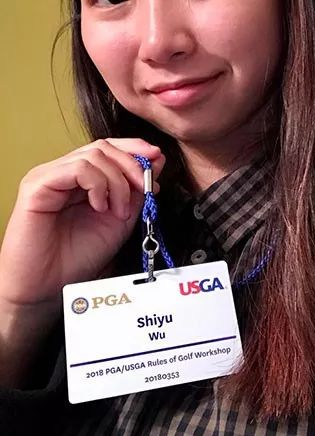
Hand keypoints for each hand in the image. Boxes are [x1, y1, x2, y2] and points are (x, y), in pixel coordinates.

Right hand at [0, 138, 165, 309]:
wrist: (47, 288)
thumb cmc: (77, 258)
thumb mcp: (120, 220)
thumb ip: (137, 190)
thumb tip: (157, 160)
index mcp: (81, 179)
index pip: (109, 149)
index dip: (135, 148)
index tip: (157, 158)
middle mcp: (63, 173)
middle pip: (103, 147)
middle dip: (132, 164)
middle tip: (145, 188)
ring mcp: (49, 176)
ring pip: (93, 155)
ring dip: (118, 182)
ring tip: (119, 211)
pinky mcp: (37, 186)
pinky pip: (76, 169)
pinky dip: (98, 185)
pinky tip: (100, 207)